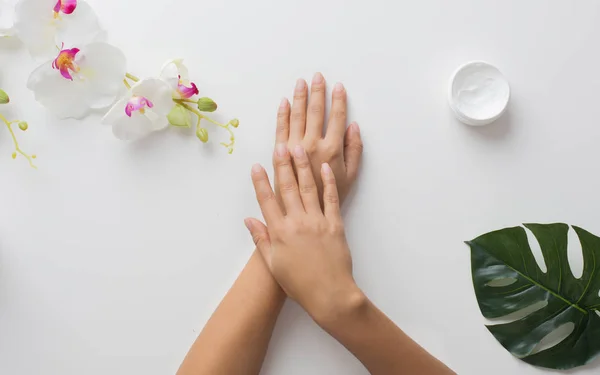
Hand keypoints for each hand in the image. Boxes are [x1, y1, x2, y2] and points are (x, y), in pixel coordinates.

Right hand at [245, 146, 363, 323]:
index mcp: (280, 232)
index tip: (256, 165)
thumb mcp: (273, 263)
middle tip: (279, 145)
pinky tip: (324, 166)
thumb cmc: (299, 283)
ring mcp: (317, 221)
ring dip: (303, 166)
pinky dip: (328, 181)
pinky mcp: (335, 224)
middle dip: (282, 165)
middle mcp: (297, 222)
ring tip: (299, 147)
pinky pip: (330, 199)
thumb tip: (249, 220)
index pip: (266, 201)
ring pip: (308, 188)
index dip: (260, 182)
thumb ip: (261, 240)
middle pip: (287, 188)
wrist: (329, 294)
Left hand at [275, 73, 362, 205]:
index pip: (336, 118)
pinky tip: (285, 101)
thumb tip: (353, 126)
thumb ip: (354, 150)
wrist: (303, 212)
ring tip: (301, 83)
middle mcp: (312, 145)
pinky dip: (283, 113)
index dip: (338, 101)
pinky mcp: (280, 153)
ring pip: (297, 116)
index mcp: (332, 149)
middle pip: (315, 112)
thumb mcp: (351, 176)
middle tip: (317, 77)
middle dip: (317, 93)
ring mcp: (294, 148)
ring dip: (300, 97)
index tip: (338, 87)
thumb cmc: (329, 196)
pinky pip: (281, 128)